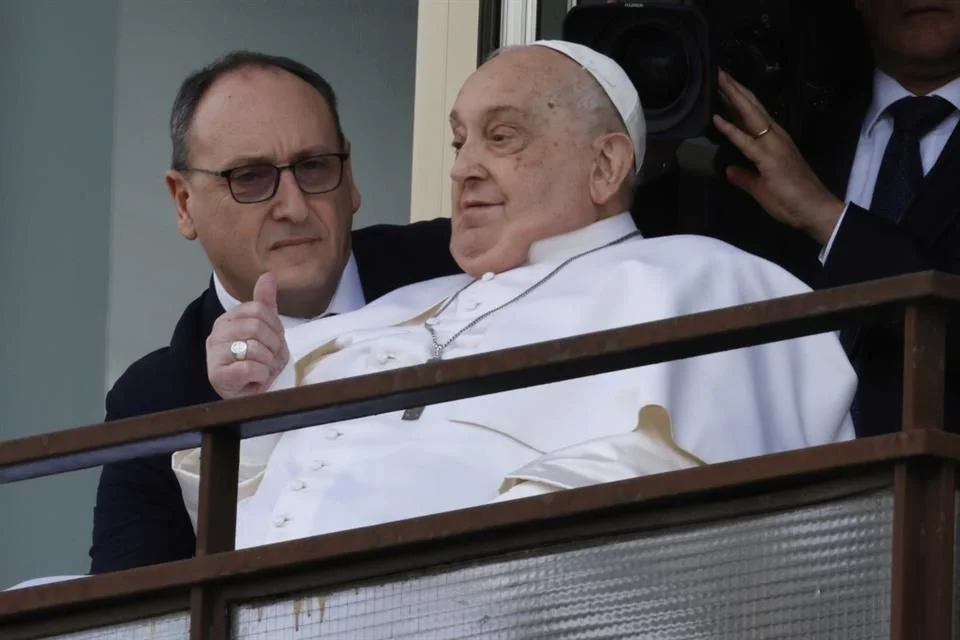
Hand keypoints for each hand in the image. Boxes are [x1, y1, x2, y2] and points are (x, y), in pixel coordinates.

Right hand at [207, 272, 288, 398]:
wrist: (246, 395)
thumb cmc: (256, 362)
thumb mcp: (265, 330)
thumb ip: (264, 302)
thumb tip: (268, 275)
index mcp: (228, 319)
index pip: (258, 309)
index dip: (275, 326)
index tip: (276, 341)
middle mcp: (217, 334)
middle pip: (256, 327)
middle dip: (274, 346)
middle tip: (273, 359)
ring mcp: (214, 354)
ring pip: (253, 348)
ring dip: (269, 363)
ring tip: (265, 370)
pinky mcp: (217, 375)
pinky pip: (249, 368)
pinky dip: (261, 375)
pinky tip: (257, 379)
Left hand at [712, 69, 844, 245]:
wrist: (814, 210)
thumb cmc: (792, 200)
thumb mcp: (761, 187)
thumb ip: (745, 177)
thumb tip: (729, 170)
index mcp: (773, 141)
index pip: (751, 114)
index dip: (735, 99)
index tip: (721, 84)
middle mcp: (775, 137)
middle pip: (751, 106)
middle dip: (732, 88)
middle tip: (716, 70)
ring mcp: (774, 145)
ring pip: (751, 114)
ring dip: (733, 97)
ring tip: (718, 79)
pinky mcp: (771, 159)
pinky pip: (747, 141)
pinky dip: (732, 130)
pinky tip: (717, 119)